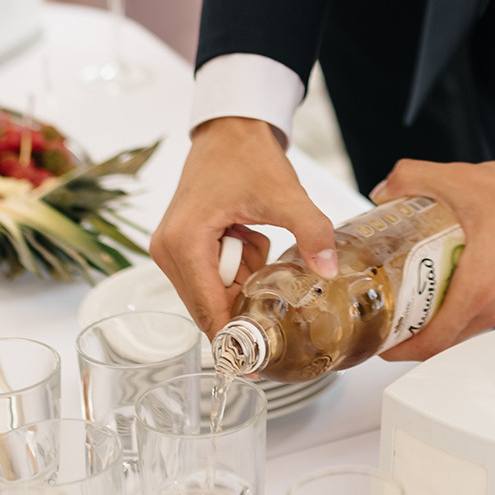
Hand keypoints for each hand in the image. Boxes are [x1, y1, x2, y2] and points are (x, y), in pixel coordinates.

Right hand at [154, 117, 337, 333]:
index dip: (233, 339)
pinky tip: (247, 234)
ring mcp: (170, 248)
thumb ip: (310, 231)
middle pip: (209, 305)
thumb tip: (326, 269)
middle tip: (273, 273)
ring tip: (256, 237)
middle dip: (245, 298)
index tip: (257, 365)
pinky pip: (212, 276)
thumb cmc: (248, 156)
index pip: (208, 309)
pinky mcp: (179, 245)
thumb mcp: (284, 194)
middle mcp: (167, 249)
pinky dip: (236, 266)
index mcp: (184, 241)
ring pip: (213, 292)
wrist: (231, 129)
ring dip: (242, 277)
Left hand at [372, 158, 494, 361]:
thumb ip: (413, 178)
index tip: (382, 344)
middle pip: (446, 340)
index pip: (433, 342)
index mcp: (478, 289)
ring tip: (414, 298)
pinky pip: (482, 313)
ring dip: (438, 320)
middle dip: (413, 334)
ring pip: (465, 327)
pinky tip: (449, 281)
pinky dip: (459, 307)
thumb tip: (385, 190)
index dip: (401, 349)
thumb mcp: (459, 180)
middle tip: (390, 318)